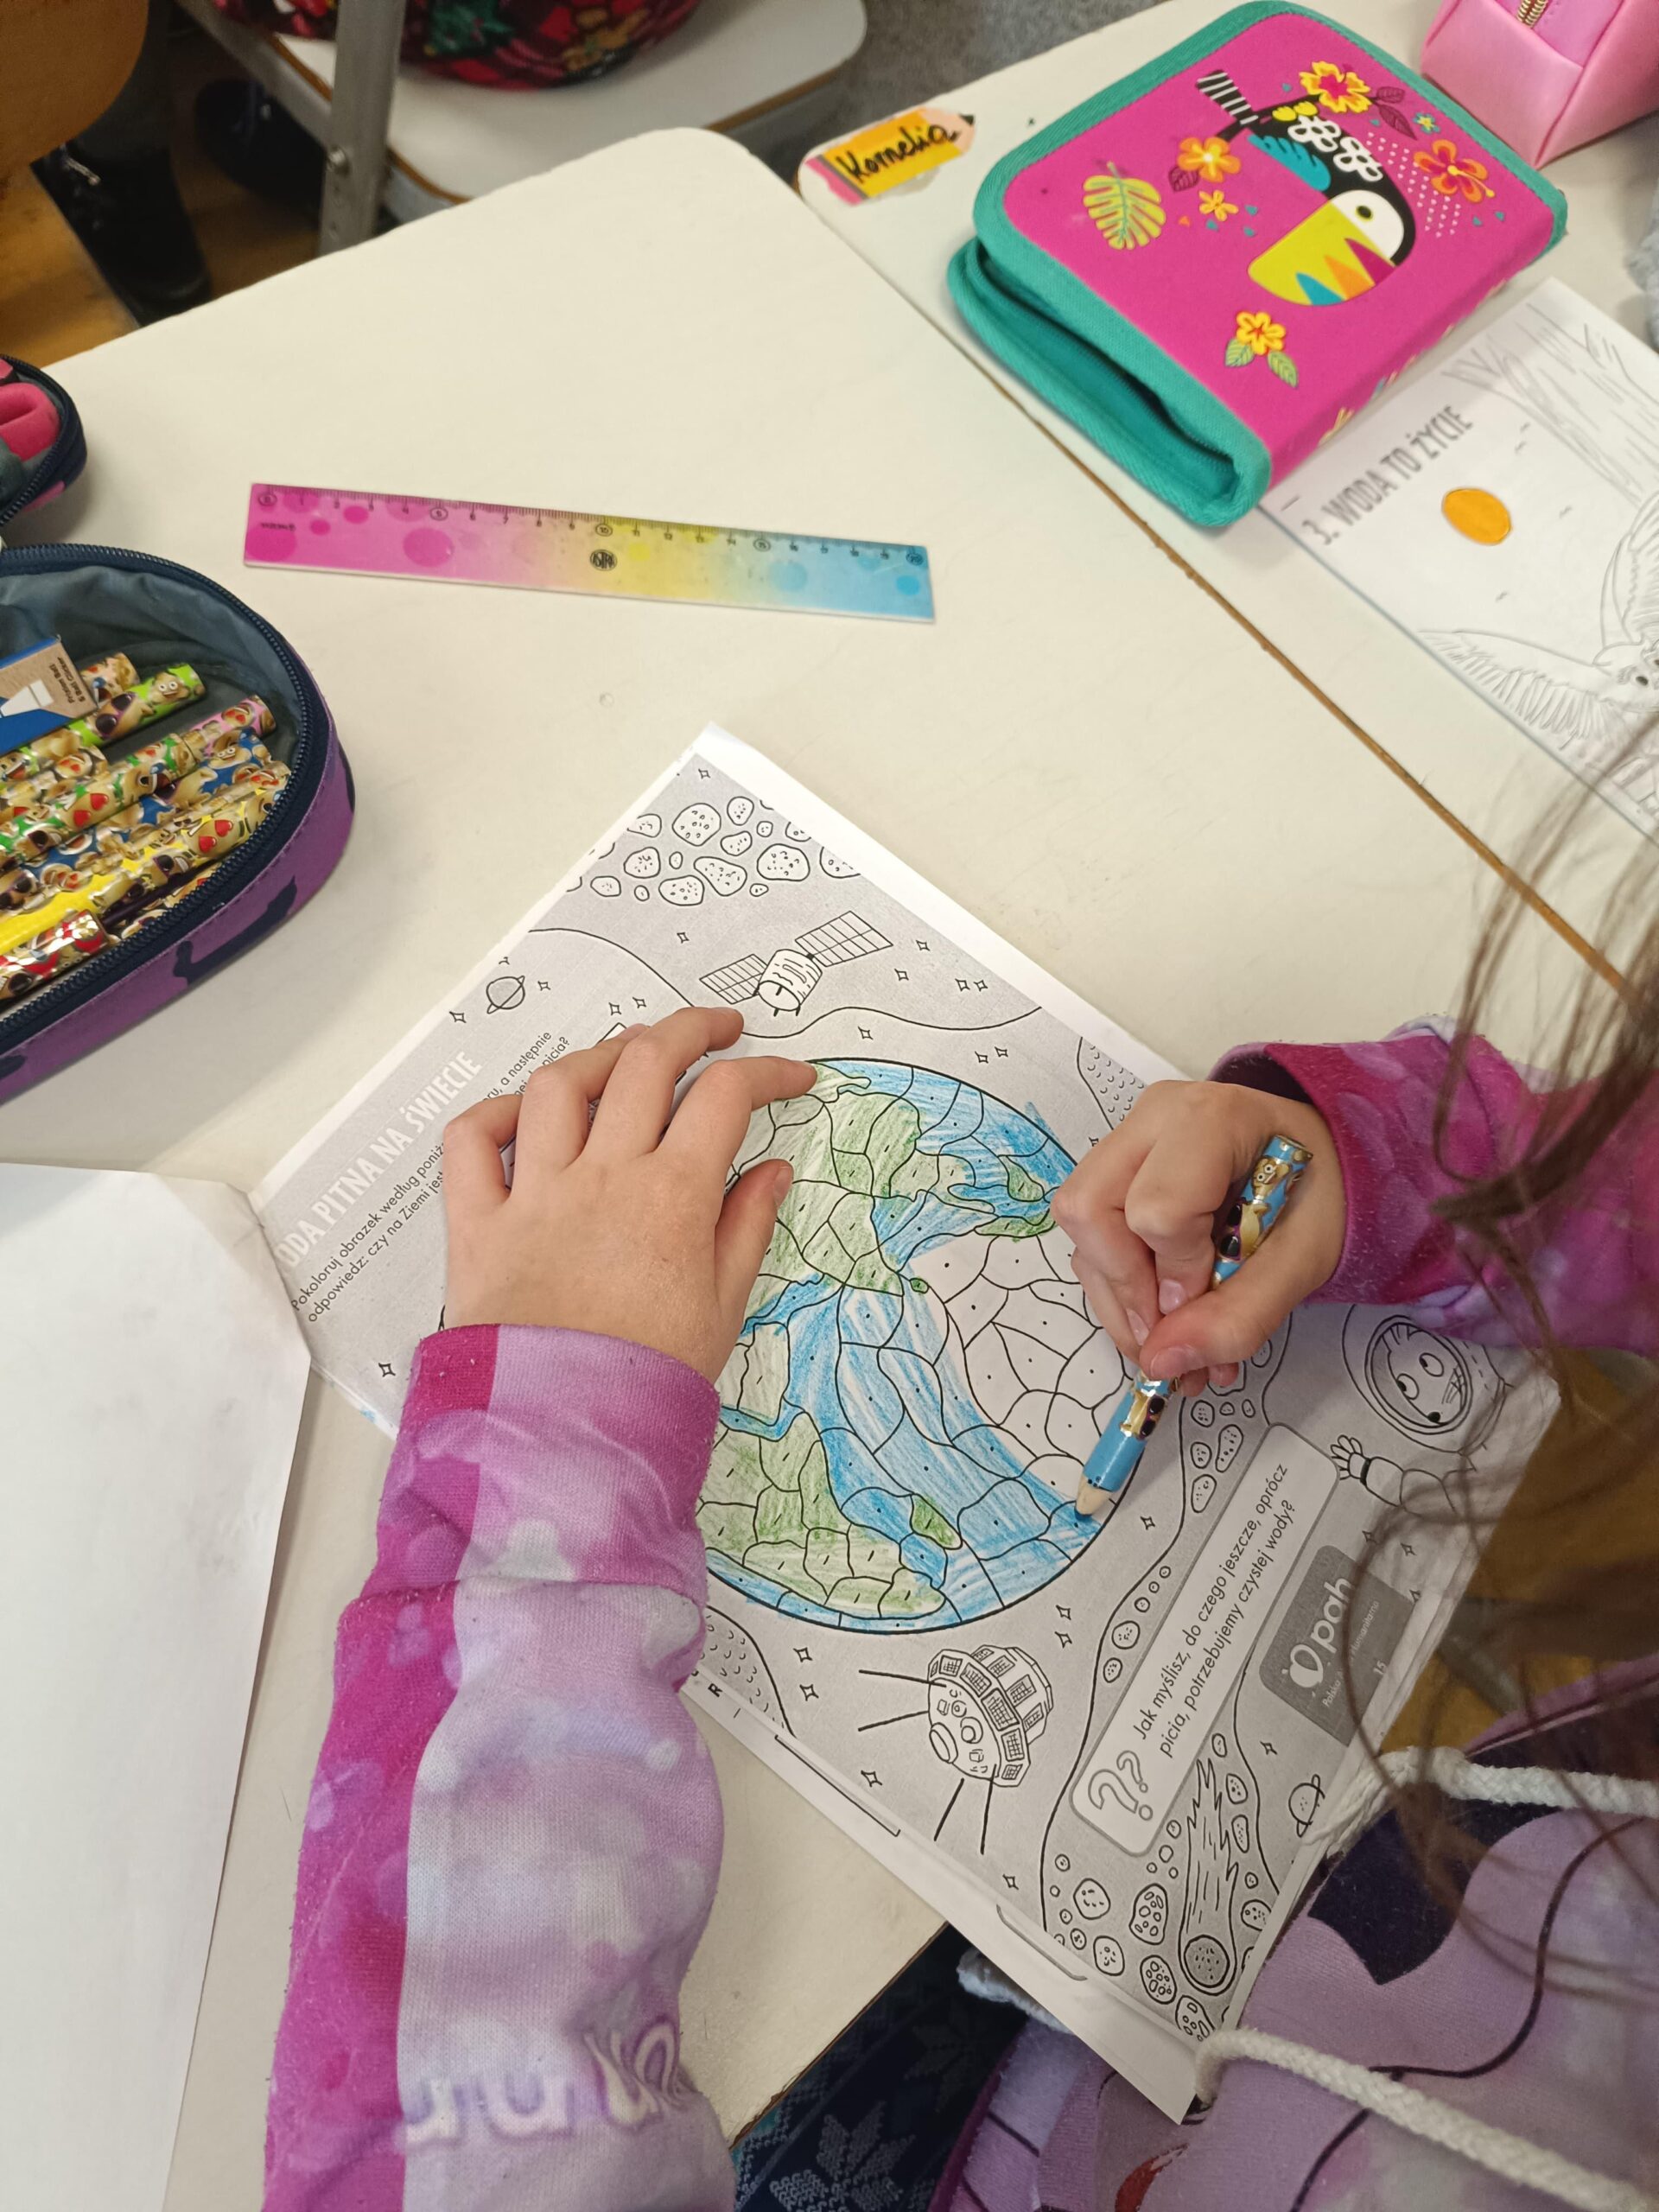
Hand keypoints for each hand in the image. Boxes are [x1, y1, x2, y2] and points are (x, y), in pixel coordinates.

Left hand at [442, 1007, 815, 1382]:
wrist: (562, 1440)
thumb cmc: (652, 1381)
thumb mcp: (723, 1309)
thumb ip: (748, 1227)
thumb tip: (772, 1168)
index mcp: (672, 1197)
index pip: (726, 1097)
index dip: (767, 1073)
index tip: (793, 1079)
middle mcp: (602, 1175)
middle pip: (646, 1061)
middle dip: (691, 1030)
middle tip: (719, 1032)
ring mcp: (533, 1192)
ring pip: (560, 1084)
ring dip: (599, 1056)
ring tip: (627, 1059)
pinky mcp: (476, 1222)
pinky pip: (471, 1141)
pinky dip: (496, 1115)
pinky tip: (526, 1119)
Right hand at [1052, 1080, 1344, 1392]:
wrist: (1318, 1157)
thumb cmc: (1317, 1195)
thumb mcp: (1303, 1261)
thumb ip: (1241, 1314)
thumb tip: (1161, 1363)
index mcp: (1213, 1121)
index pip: (1156, 1208)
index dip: (1174, 1276)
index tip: (1208, 1307)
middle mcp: (1154, 1118)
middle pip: (1090, 1210)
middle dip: (1126, 1289)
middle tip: (1171, 1337)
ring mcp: (1126, 1139)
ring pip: (1081, 1229)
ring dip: (1118, 1300)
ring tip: (1172, 1344)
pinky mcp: (1113, 1169)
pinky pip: (1090, 1237)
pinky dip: (1119, 1288)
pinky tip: (1163, 1317)